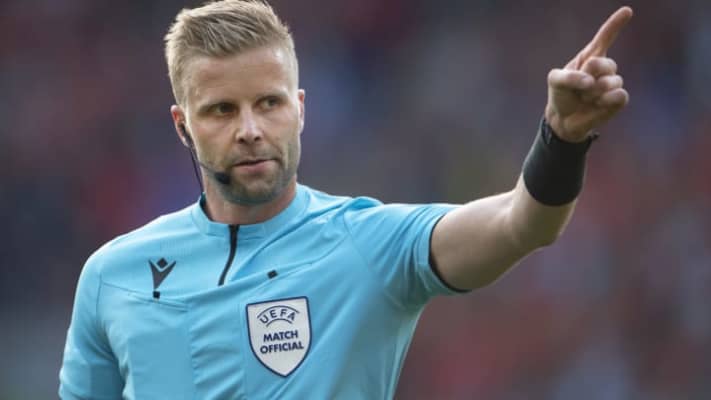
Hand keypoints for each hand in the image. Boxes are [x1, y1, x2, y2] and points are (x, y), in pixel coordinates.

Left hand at [545, 7, 632, 141]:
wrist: (563, 119)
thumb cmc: (561, 95)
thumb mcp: (555, 80)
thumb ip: (568, 76)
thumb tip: (590, 81)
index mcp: (590, 57)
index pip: (604, 37)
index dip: (615, 24)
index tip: (627, 11)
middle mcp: (604, 67)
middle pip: (603, 63)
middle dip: (588, 76)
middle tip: (580, 87)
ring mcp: (613, 82)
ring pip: (611, 81)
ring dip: (593, 92)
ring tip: (584, 98)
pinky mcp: (618, 99)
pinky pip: (619, 95)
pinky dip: (605, 100)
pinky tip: (597, 104)